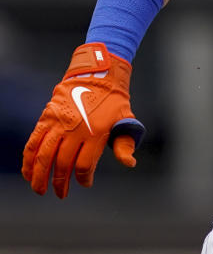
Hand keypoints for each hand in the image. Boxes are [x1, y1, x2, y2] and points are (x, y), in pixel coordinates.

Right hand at [22, 43, 144, 197]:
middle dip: (60, 182)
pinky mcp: (46, 117)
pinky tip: (27, 172)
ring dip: (39, 175)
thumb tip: (129, 163)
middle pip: (63, 163)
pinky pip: (33, 141)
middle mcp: (76, 129)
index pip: (85, 164)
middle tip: (61, 194)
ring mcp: (59, 123)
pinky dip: (28, 159)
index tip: (85, 184)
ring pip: (44, 155)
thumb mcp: (126, 120)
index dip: (84, 178)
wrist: (98, 74)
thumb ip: (125, 143)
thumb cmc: (114, 100)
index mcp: (96, 131)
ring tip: (39, 189)